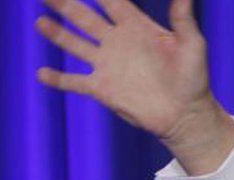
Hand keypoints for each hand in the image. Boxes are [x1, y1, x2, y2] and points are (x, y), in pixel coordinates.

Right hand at [36, 0, 233, 173]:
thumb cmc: (194, 79)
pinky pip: (74, 82)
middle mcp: (118, 42)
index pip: (111, 2)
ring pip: (74, 44)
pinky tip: (42, 74)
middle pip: (84, 17)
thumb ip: (184, 20)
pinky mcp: (102, 88)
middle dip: (65, 4)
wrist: (186, 115)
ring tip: (40, 22)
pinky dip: (57, 79)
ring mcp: (108, 65)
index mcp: (137, 28)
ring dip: (56, 34)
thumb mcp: (193, 46)